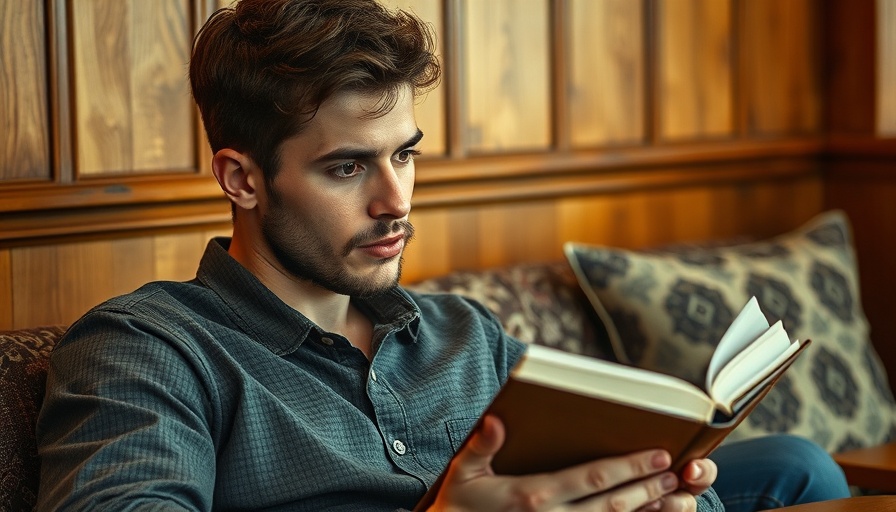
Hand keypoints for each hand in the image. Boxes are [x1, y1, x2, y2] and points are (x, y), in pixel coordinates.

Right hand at [430, 415, 714, 510]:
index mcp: (532, 496)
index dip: (628, 468)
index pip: (592, 479)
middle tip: (676, 475)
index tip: (657, 455)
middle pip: (611, 505)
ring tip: (676, 500)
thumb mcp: (463, 471)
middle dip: (648, 489)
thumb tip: (496, 419)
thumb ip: (483, 444)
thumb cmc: (457, 506)